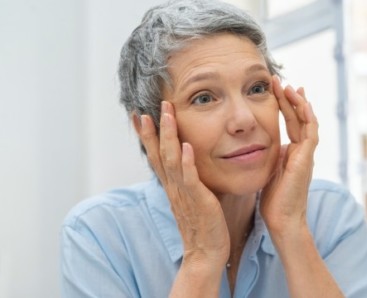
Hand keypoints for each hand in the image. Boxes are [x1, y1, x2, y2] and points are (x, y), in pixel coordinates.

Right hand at [139, 101, 229, 270]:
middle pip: (157, 153)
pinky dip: (186, 162)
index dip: (147, 136)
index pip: (155, 156)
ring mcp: (183, 193)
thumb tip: (190, 164)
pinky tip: (186, 146)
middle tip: (147, 107)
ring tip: (167, 114)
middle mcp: (173, 187)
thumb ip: (189, 181)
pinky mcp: (198, 201)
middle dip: (153, 129)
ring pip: (171, 160)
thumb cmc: (203, 226)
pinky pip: (190, 179)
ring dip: (168, 136)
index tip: (140, 115)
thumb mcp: (192, 199)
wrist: (206, 253)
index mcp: (172, 186)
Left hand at [260, 76, 318, 236]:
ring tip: (288, 85)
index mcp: (292, 153)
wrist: (282, 220)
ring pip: (307, 121)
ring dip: (298, 102)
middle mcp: (302, 151)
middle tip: (279, 80)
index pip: (289, 123)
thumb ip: (267, 156)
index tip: (274, 90)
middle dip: (289, 98)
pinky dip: (307, 115)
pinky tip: (300, 102)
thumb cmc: (273, 201)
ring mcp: (306, 154)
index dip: (283, 106)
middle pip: (298, 117)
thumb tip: (256, 144)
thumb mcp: (267, 171)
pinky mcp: (307, 159)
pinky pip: (311, 132)